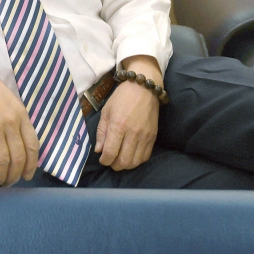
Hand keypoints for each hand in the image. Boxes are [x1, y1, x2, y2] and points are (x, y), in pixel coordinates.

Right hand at [0, 48, 38, 186]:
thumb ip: (16, 121)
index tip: (26, 176)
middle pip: (19, 158)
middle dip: (14, 176)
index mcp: (22, 115)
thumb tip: (18, 145)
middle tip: (8, 184)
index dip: (31, 165)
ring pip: (3, 162)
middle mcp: (11, 122)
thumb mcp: (9, 102)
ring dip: (0, 178)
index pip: (33, 146)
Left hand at [95, 56, 161, 170]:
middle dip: (114, 165)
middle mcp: (133, 133)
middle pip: (124, 162)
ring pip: (135, 162)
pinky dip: (137, 160)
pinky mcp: (154, 136)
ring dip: (126, 165)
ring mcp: (145, 136)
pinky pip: (146, 156)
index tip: (102, 159)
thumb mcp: (106, 111)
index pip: (110, 153)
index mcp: (118, 125)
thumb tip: (99, 150)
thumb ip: (102, 132)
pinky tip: (131, 155)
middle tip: (110, 160)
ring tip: (120, 159)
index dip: (104, 160)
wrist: (144, 87)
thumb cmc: (121, 97)